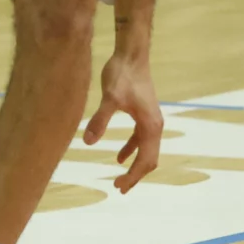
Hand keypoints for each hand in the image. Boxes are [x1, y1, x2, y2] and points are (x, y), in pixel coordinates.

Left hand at [83, 49, 162, 192]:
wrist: (132, 54)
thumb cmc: (122, 74)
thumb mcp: (110, 98)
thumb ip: (99, 120)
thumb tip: (88, 142)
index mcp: (151, 126)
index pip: (146, 160)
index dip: (133, 176)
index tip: (118, 187)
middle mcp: (155, 125)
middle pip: (150, 159)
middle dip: (136, 175)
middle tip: (119, 188)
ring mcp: (151, 119)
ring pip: (146, 150)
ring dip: (134, 164)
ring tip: (119, 178)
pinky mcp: (143, 113)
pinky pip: (140, 138)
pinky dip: (131, 150)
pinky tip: (118, 156)